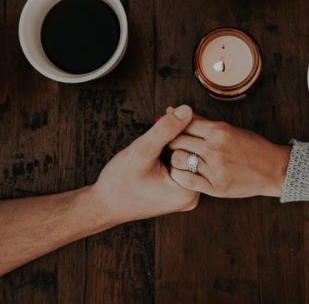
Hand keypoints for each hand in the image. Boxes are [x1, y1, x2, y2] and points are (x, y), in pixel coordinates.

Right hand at [89, 105, 198, 224]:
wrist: (104, 205)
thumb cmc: (119, 182)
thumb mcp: (142, 151)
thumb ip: (166, 130)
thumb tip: (187, 110)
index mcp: (188, 190)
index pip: (197, 148)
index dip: (183, 126)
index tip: (170, 112)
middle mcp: (192, 195)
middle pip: (194, 152)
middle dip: (180, 132)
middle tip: (165, 116)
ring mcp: (186, 195)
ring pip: (187, 156)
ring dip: (175, 140)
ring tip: (159, 131)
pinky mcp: (178, 192)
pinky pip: (181, 164)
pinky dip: (172, 150)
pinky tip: (159, 144)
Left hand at [168, 110, 290, 197]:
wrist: (272, 169)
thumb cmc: (250, 146)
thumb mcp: (228, 129)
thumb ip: (201, 122)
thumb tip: (174, 110)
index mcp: (219, 131)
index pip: (184, 124)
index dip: (173, 125)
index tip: (169, 129)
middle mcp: (215, 148)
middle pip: (178, 141)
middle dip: (171, 141)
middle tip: (171, 144)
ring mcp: (215, 169)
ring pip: (178, 160)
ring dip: (175, 158)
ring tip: (179, 158)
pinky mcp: (215, 187)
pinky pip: (186, 180)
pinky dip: (180, 175)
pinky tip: (183, 172)